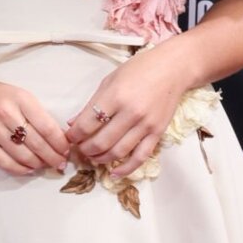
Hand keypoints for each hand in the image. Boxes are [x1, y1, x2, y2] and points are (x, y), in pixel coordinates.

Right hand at [0, 74, 71, 177]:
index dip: (60, 143)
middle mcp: (6, 113)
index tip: (66, 151)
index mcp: (21, 98)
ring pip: (23, 155)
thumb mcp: (21, 96)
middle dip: (53, 157)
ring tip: (45, 165)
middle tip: (60, 164)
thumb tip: (58, 140)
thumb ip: (38, 115)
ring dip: (38, 164)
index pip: (47, 127)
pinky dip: (21, 169)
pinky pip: (5, 163)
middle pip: (37, 144)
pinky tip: (29, 168)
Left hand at [63, 44, 187, 178]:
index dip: (74, 135)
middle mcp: (130, 113)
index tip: (69, 138)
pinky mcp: (157, 133)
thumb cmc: (140, 69)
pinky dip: (125, 169)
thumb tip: (72, 123)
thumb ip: (92, 103)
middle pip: (100, 142)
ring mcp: (145, 125)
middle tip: (79, 149)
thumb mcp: (110, 80)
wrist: (173, 68)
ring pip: (118, 152)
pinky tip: (114, 173)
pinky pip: (140, 157)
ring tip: (93, 158)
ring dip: (100, 159)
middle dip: (85, 150)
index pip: (87, 124)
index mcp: (115, 96)